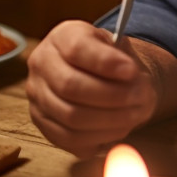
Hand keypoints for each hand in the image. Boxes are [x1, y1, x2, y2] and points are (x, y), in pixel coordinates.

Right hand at [26, 20, 157, 157]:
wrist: (99, 74)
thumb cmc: (110, 58)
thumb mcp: (118, 47)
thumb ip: (124, 59)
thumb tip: (132, 78)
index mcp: (61, 37)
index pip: (76, 49)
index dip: (105, 62)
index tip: (132, 70)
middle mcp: (42, 65)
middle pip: (69, 85)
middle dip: (110, 95)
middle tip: (139, 97)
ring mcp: (38, 97)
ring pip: (70, 116)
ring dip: (109, 119)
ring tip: (135, 114)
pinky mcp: (43, 125)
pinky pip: (71, 139)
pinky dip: (99, 137)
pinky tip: (120, 128)